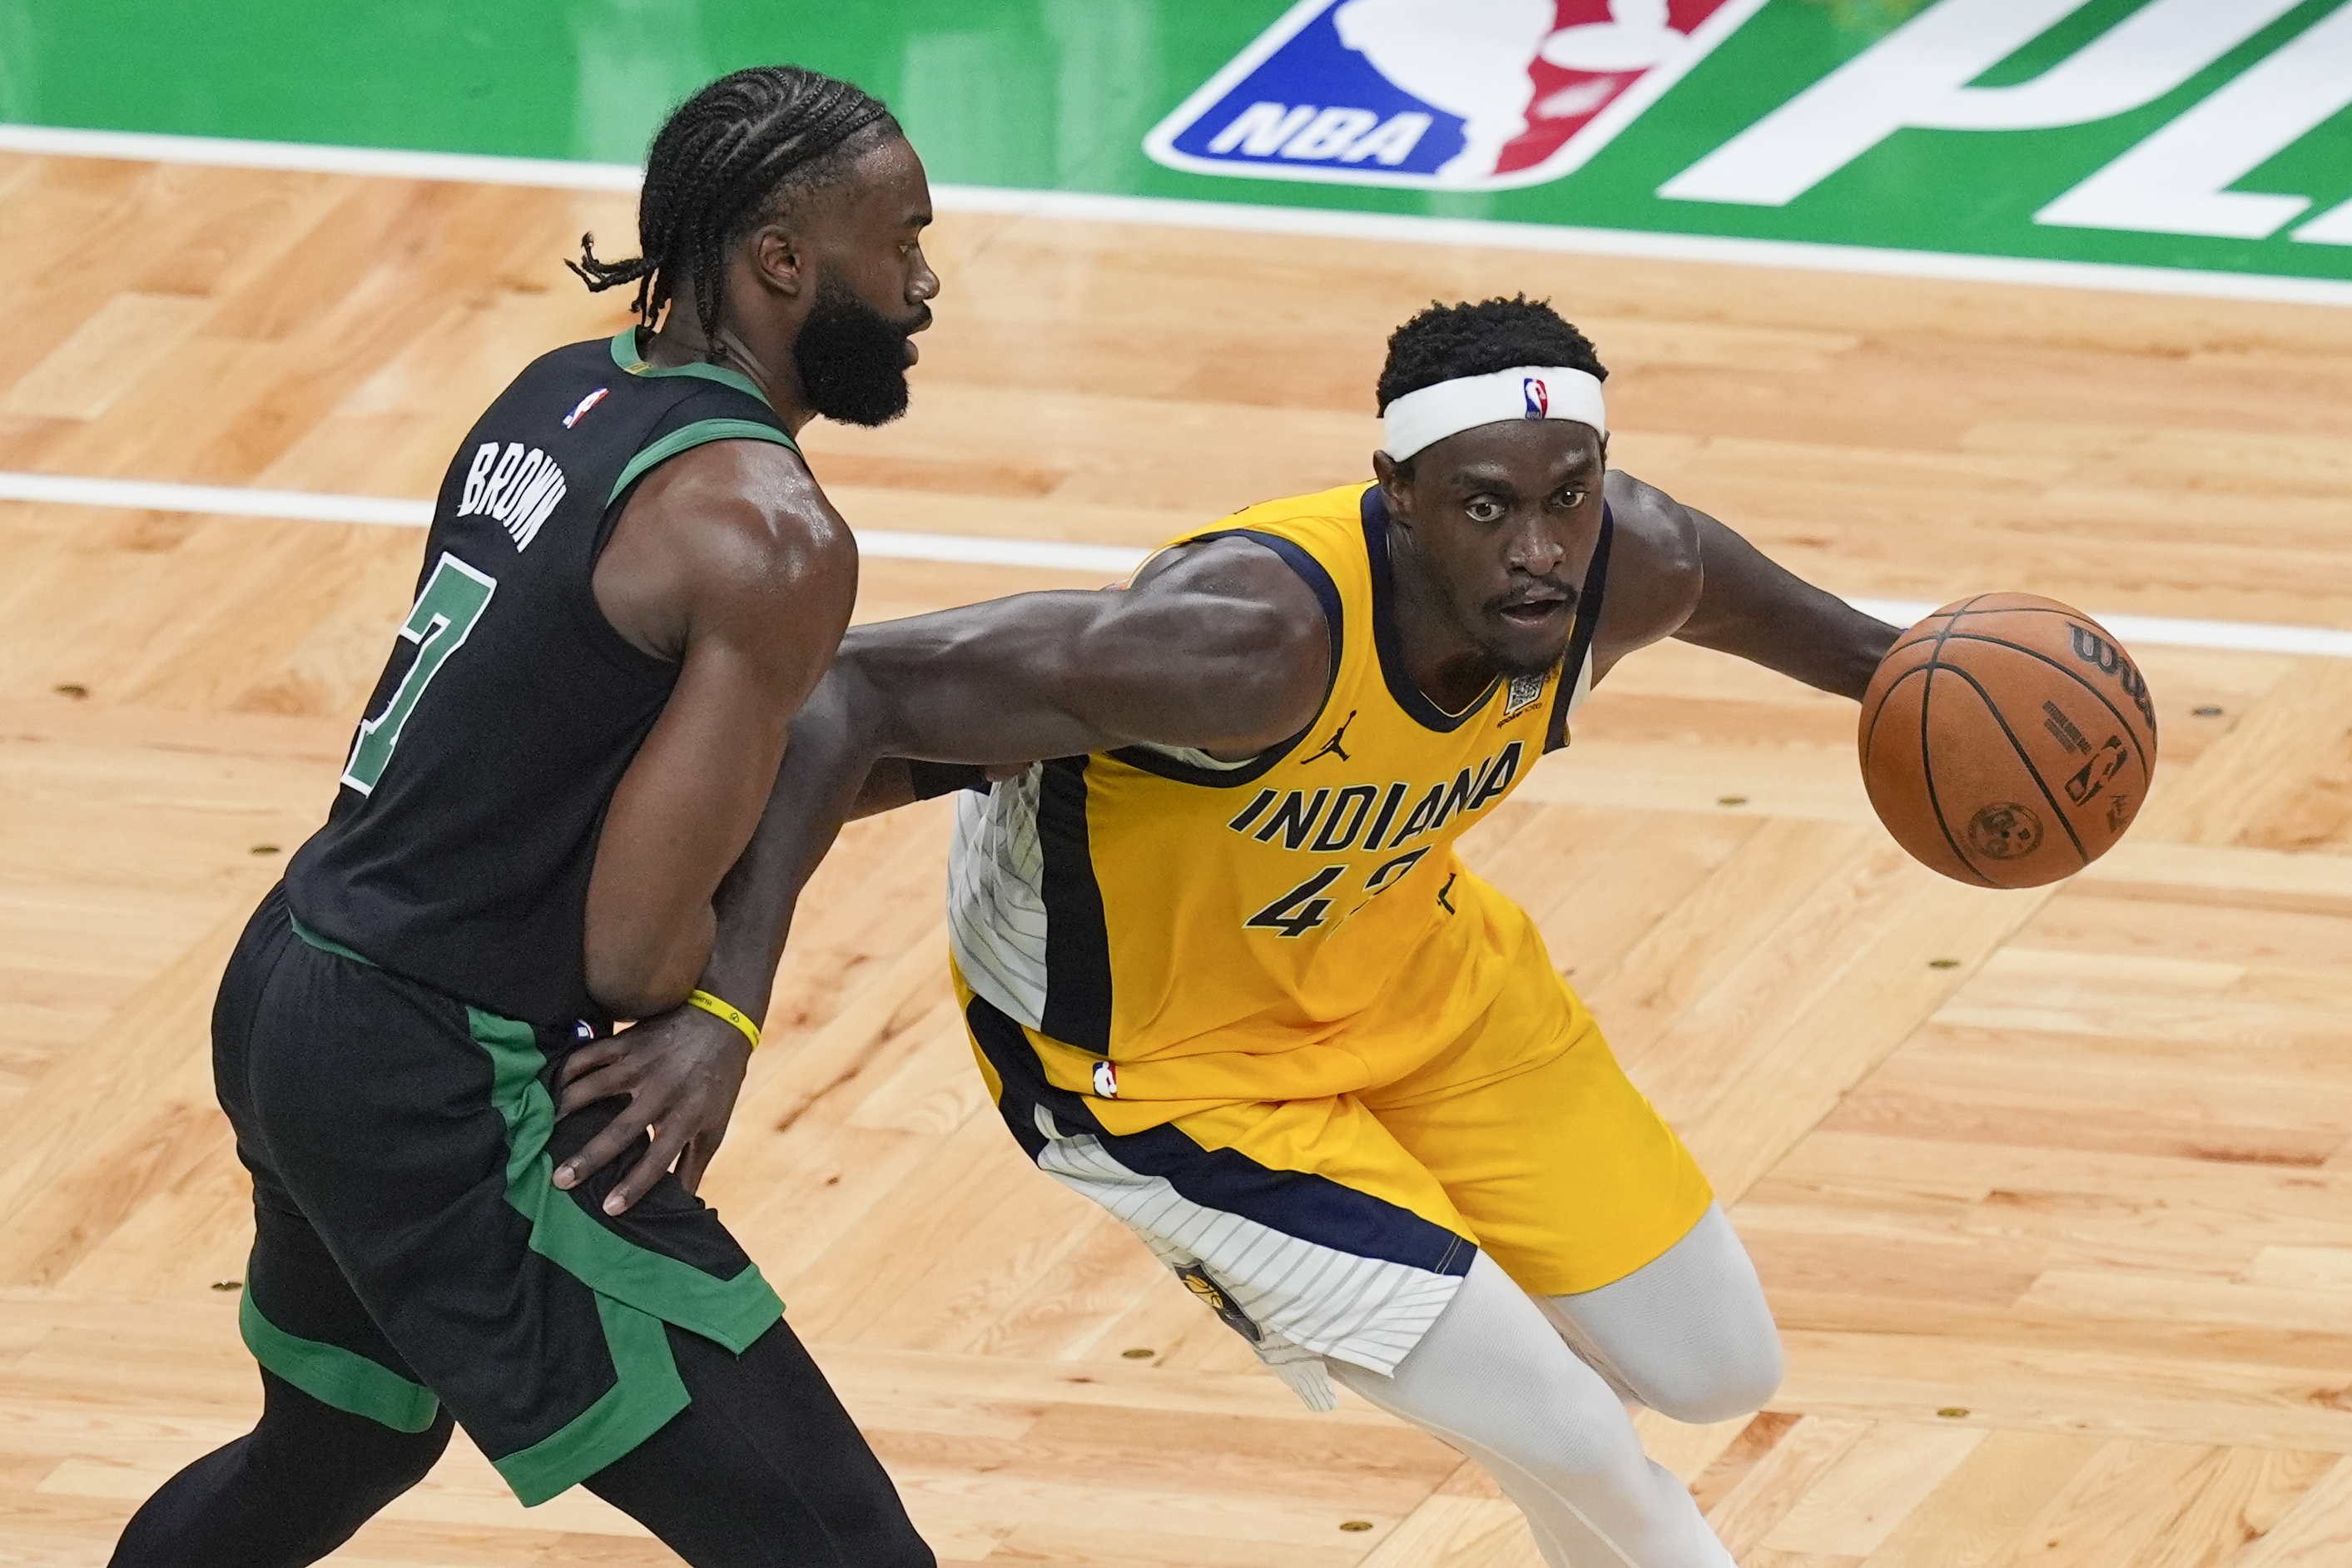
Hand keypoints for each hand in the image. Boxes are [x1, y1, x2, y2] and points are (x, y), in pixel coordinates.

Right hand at [551, 1004, 752, 1214]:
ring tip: (542, 1129)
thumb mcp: (714, 1126)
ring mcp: (642, 1064)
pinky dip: (567, 1069)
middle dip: (588, 1157)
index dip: (635, 1184)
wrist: (723, 1020)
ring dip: (566, 1108)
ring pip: (595, 1087)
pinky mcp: (628, 1042)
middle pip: (620, 1130)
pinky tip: (550, 1086)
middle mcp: (662, 1092)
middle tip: (558, 1180)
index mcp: (686, 1116)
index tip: (610, 1209)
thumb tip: (682, 1205)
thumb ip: (694, 1165)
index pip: (658, 1158)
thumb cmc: (718, 1082)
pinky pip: (589, 1054)